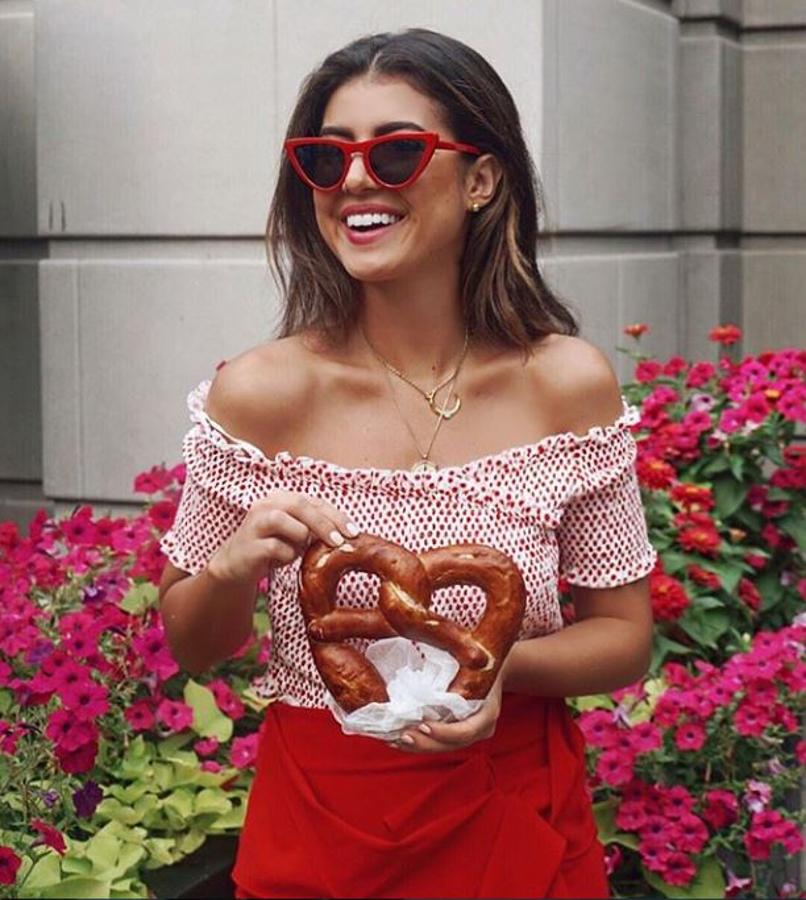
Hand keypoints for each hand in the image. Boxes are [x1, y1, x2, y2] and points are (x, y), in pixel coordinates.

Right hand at [207, 490, 359, 587]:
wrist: (236, 565)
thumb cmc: (272, 547)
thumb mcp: (296, 535)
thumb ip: (315, 528)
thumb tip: (346, 535)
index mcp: (283, 498)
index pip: (315, 502)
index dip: (337, 516)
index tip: (354, 533)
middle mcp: (267, 504)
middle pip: (301, 506)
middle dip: (324, 524)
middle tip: (340, 542)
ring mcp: (255, 522)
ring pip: (286, 522)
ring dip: (300, 539)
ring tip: (300, 550)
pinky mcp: (249, 543)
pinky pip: (275, 548)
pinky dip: (286, 556)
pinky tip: (283, 560)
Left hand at [391, 657, 509, 753]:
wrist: (495, 667)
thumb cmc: (481, 662)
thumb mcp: (474, 664)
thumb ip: (458, 672)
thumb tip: (432, 667)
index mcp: (488, 713)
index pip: (465, 732)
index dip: (443, 732)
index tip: (422, 724)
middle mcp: (482, 729)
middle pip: (451, 745)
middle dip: (425, 743)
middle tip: (402, 736)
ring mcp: (472, 734)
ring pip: (444, 747)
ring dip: (418, 746)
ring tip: (395, 740)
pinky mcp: (461, 733)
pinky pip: (441, 742)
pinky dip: (421, 741)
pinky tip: (400, 739)